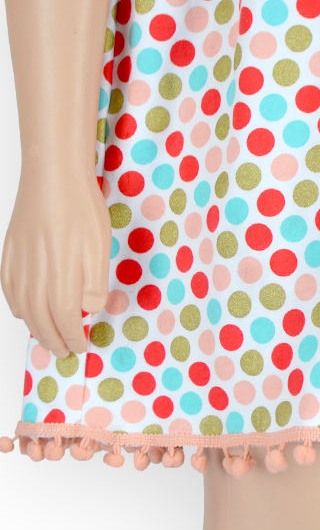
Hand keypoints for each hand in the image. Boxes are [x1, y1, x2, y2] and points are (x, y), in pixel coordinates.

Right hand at [0, 167, 110, 357]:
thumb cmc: (81, 209)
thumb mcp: (99, 248)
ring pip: (23, 308)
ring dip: (35, 328)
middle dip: (54, 340)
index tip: (82, 346)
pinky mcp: (9, 252)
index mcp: (61, 277)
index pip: (65, 319)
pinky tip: (23, 311)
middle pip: (41, 319)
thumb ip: (94, 283)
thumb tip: (88, 311)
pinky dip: (16, 306)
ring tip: (47, 338)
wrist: (52, 177)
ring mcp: (18, 264)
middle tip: (64, 352)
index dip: (73, 337)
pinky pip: (9, 289)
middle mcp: (35, 276)